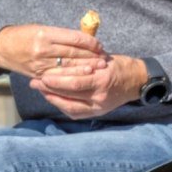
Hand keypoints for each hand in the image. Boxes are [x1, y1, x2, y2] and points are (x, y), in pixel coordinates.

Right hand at [0, 24, 105, 78]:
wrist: (2, 47)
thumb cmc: (24, 35)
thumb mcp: (42, 29)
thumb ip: (62, 35)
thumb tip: (84, 39)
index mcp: (45, 34)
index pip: (73, 39)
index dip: (89, 42)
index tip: (99, 45)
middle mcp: (42, 49)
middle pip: (73, 54)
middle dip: (90, 57)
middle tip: (104, 59)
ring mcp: (40, 64)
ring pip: (67, 67)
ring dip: (85, 68)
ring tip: (98, 68)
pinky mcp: (38, 75)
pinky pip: (58, 78)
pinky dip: (72, 78)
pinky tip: (82, 77)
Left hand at [30, 54, 148, 119]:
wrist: (136, 81)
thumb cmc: (119, 65)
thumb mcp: (103, 58)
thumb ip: (84, 61)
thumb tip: (59, 60)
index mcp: (102, 79)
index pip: (74, 82)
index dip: (56, 80)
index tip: (42, 75)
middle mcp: (100, 96)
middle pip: (69, 95)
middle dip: (49, 89)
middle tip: (35, 82)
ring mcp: (98, 107)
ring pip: (69, 107)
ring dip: (52, 98)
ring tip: (41, 90)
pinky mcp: (97, 113)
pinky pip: (75, 113)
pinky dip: (61, 106)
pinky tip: (53, 98)